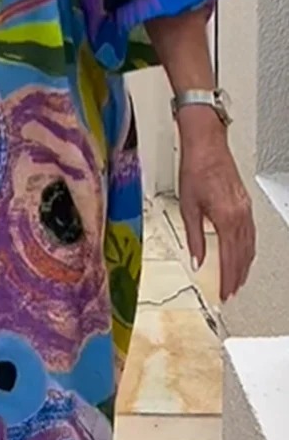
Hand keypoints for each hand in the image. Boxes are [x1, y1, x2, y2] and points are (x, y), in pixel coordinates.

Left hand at [178, 109, 254, 300]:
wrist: (206, 146)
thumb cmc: (195, 169)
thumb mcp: (188, 207)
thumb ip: (194, 237)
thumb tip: (196, 260)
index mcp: (226, 218)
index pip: (229, 258)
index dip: (227, 279)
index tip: (225, 293)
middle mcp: (240, 215)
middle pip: (243, 255)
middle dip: (238, 276)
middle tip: (232, 292)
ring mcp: (246, 210)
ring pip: (250, 245)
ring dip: (244, 265)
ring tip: (237, 280)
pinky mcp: (245, 204)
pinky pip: (251, 234)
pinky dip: (247, 249)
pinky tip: (242, 254)